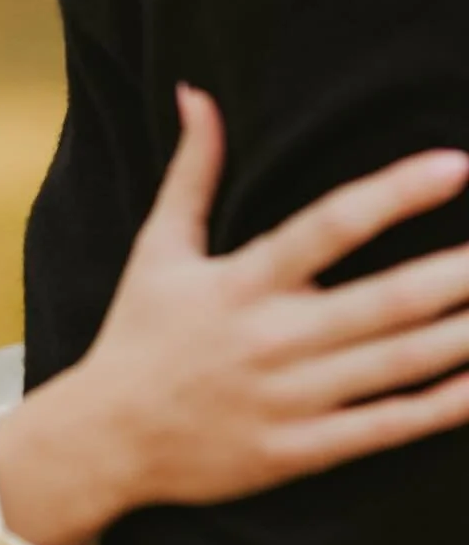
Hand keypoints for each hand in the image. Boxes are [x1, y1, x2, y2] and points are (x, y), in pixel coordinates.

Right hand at [0, 88, 468, 544]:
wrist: (110, 438)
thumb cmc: (138, 331)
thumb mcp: (159, 245)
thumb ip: (192, 169)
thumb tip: (196, 93)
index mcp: (241, 281)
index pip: (329, 225)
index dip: (394, 193)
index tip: (454, 164)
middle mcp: (274, 338)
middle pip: (384, 302)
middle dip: (457, 275)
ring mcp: (293, 400)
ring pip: (397, 364)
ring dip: (462, 336)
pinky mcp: (303, 452)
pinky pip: (386, 428)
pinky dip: (440, 408)